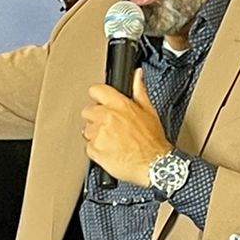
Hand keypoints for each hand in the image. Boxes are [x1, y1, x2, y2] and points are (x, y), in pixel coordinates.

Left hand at [81, 70, 169, 185]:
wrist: (153, 164)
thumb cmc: (152, 141)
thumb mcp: (149, 111)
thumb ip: (139, 91)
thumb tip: (137, 75)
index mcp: (120, 105)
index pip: (96, 90)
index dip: (97, 97)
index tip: (99, 102)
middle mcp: (107, 117)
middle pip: (87, 111)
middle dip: (95, 119)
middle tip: (108, 127)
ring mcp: (99, 134)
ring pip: (87, 130)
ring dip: (95, 135)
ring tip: (112, 141)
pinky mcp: (95, 150)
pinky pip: (88, 147)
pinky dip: (96, 150)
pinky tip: (110, 151)